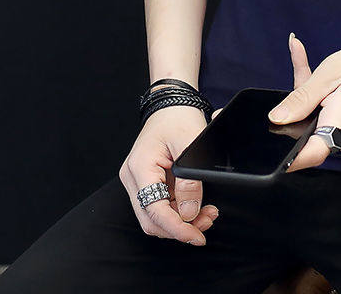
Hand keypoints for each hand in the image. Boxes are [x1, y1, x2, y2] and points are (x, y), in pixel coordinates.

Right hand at [119, 105, 221, 245]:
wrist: (171, 103)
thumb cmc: (178, 117)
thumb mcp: (191, 143)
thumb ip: (190, 179)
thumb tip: (190, 212)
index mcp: (140, 167)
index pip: (154, 211)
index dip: (177, 228)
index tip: (197, 236)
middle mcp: (133, 178)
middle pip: (152, 219)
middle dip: (181, 227)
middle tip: (207, 222)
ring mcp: (138, 180)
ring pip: (156, 215)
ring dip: (182, 220)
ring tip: (207, 213)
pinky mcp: (147, 181)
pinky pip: (161, 204)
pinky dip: (179, 209)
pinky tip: (197, 205)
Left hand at [267, 33, 340, 171]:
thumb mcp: (329, 75)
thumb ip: (301, 97)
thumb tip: (275, 119)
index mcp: (336, 126)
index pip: (306, 155)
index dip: (284, 157)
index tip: (264, 150)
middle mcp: (338, 135)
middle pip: (300, 135)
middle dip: (285, 112)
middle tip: (281, 84)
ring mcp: (340, 130)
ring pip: (308, 117)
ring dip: (300, 91)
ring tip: (299, 54)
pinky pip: (319, 110)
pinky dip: (309, 89)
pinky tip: (300, 53)